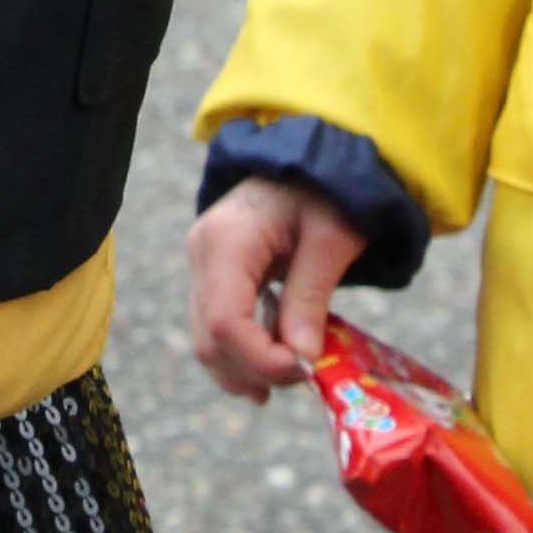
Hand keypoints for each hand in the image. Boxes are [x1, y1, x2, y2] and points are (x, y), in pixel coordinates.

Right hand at [187, 178, 369, 399]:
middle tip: (309, 373)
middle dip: (258, 370)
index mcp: (226, 239)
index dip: (262, 359)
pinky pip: (215, 328)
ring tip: (295, 370)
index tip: (307, 369)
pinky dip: (244, 354)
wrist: (313, 160)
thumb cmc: (328, 192)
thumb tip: (303, 358)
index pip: (225, 322)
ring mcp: (201, 263)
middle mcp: (202, 252)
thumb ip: (312, 295)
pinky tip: (278, 358)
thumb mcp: (332, 238)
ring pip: (207, 342)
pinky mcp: (211, 274)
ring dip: (249, 368)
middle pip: (210, 339)